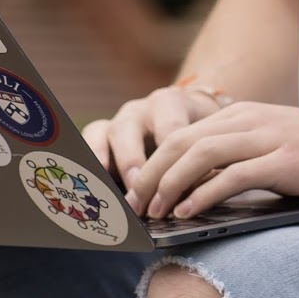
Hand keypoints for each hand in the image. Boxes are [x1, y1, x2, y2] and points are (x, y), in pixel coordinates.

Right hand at [84, 84, 231, 198]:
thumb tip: (203, 194)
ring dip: (104, 162)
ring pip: (104, 133)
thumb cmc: (203, 131)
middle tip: (137, 189)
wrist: (191, 112)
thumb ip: (206, 160)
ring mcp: (119, 119)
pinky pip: (89, 140)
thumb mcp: (210, 139)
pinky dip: (88, 158)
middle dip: (132, 162)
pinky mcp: (103, 132)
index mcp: (171, 103)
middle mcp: (141, 109)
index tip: (175, 186)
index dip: (171, 160)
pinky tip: (90, 179)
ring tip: (105, 186)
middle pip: (129, 130)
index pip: (169, 130)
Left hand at [132, 101, 298, 219]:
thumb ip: (245, 163)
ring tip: (152, 214)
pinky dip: (204, 194)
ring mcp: (269, 138)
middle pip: (180, 143)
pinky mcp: (287, 160)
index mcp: (246, 115)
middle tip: (131, 209)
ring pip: (199, 156)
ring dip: (168, 186)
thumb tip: (203, 198)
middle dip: (149, 176)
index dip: (150, 164)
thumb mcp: (281, 150)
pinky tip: (188, 214)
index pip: (182, 135)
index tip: (133, 194)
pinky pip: (233, 176)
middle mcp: (251, 120)